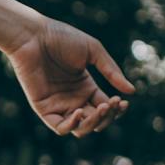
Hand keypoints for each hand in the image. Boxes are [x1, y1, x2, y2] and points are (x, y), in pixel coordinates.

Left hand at [2, 14, 133, 137]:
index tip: (123, 101)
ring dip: (94, 123)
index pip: (106, 108)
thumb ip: (111, 72)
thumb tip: (131, 92)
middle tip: (111, 103)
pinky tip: (80, 112)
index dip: (116, 109)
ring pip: (81, 129)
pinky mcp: (43, 108)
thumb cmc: (61, 38)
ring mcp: (59, 105)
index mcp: (86, 87)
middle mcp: (73, 99)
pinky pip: (60, 128)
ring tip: (100, 108)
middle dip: (108, 117)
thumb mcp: (93, 51)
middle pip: (96, 121)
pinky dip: (72, 126)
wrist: (33, 35)